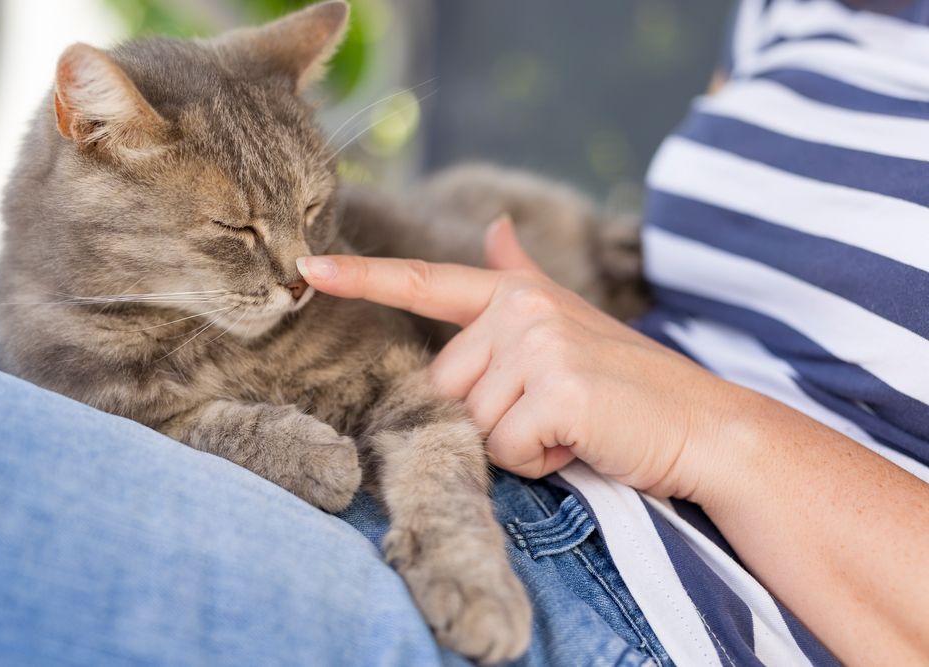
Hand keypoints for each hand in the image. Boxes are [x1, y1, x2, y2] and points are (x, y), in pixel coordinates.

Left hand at [297, 218, 733, 497]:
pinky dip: (542, 461)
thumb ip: (520, 278)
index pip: (427, 282)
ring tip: (574, 426)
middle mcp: (522, 309)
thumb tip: (494, 226)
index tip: (308, 268)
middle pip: (448, 388)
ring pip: (474, 424)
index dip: (364, 277)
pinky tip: (584, 441)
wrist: (705, 426)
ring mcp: (539, 344)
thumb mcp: (570, 323)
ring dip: (519, 445)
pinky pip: (508, 449)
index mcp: (516, 295)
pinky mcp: (557, 388)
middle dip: (492, 419)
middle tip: (555, 414)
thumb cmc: (630, 385)